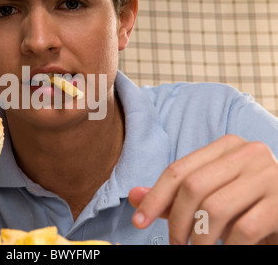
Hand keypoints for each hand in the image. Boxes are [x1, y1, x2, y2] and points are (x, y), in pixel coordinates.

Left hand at [129, 134, 277, 244]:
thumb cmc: (245, 206)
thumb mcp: (208, 198)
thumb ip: (173, 196)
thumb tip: (134, 196)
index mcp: (226, 146)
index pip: (178, 170)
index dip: (155, 198)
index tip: (138, 222)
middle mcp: (248, 153)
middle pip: (193, 186)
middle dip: (177, 221)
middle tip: (175, 244)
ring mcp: (269, 175)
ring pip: (215, 208)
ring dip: (199, 239)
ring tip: (196, 250)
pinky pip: (244, 229)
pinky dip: (227, 247)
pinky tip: (224, 250)